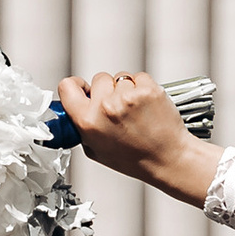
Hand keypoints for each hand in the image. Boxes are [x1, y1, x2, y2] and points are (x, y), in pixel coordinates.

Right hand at [53, 69, 218, 204]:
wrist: (167, 158)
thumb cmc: (135, 158)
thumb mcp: (96, 150)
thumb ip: (82, 126)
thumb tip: (75, 107)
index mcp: (89, 122)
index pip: (67, 86)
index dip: (76, 85)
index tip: (83, 89)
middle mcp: (106, 107)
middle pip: (99, 79)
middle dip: (107, 90)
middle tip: (118, 110)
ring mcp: (128, 96)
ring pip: (120, 77)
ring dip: (126, 89)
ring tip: (135, 112)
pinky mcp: (147, 89)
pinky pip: (138, 77)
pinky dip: (142, 88)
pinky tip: (146, 107)